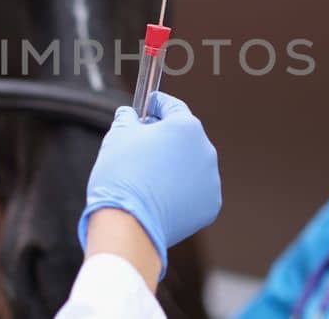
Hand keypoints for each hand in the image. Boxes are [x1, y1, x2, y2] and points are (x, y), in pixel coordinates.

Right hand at [77, 91, 220, 275]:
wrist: (128, 224)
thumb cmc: (121, 175)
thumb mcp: (118, 135)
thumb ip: (127, 119)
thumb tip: (129, 114)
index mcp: (186, 126)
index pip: (173, 106)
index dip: (157, 104)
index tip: (149, 106)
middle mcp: (205, 150)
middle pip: (185, 137)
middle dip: (166, 137)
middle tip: (142, 143)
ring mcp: (210, 180)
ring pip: (191, 165)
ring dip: (175, 165)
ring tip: (149, 175)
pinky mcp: (210, 205)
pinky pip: (194, 191)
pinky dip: (181, 190)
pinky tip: (160, 195)